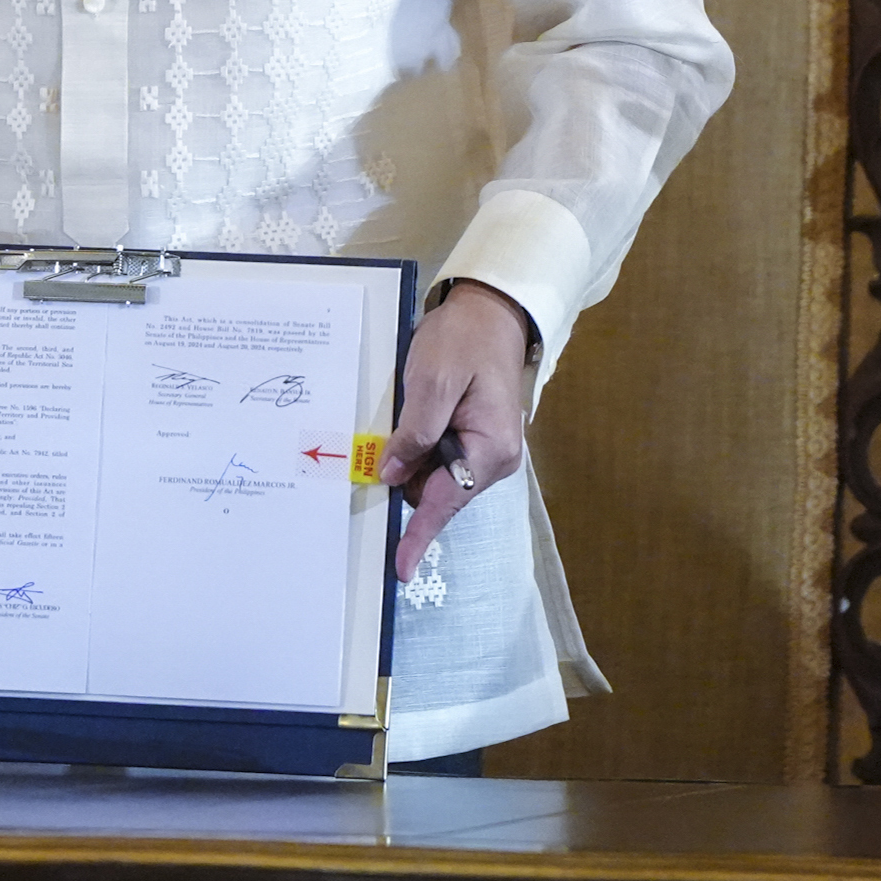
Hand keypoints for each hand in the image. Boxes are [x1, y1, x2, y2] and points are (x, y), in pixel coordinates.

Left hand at [379, 280, 533, 579]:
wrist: (490, 312)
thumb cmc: (465, 341)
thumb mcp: (433, 380)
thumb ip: (414, 432)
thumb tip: (390, 475)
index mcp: (490, 450)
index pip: (445, 502)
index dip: (418, 535)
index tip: (401, 568)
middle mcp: (493, 460)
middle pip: (436, 493)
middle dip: (406, 477)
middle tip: (387, 439)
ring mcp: (484, 452)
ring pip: (432, 478)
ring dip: (410, 458)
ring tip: (408, 410)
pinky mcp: (472, 442)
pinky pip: (436, 461)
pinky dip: (416, 449)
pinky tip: (412, 419)